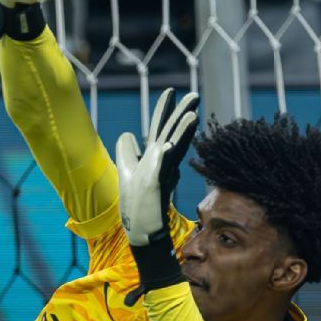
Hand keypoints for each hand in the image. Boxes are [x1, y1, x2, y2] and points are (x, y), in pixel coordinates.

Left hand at [115, 88, 199, 246]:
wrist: (143, 230)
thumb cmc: (137, 202)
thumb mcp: (126, 171)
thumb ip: (127, 152)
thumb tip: (128, 134)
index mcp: (153, 156)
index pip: (160, 128)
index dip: (163, 110)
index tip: (170, 90)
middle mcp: (159, 163)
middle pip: (170, 134)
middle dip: (181, 114)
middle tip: (193, 95)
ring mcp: (158, 175)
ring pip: (171, 149)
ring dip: (181, 133)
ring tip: (192, 115)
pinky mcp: (154, 189)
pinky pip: (159, 172)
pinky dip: (162, 159)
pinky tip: (165, 148)